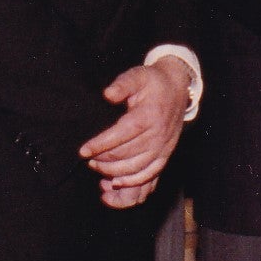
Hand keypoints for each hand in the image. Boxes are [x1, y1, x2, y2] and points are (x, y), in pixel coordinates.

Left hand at [84, 57, 191, 204]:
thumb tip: (107, 94)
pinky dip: (133, 185)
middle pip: (127, 156)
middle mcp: (158, 136)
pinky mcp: (165, 156)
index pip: (121, 135)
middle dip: (103, 160)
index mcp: (149, 116)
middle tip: (89, 159)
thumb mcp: (138, 76)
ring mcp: (163, 148)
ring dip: (114, 173)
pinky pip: (150, 177)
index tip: (83, 151)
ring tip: (97, 168)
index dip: (100, 145)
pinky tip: (116, 184)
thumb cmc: (153, 82)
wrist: (177, 89)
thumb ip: (122, 84)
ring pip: (136, 170)